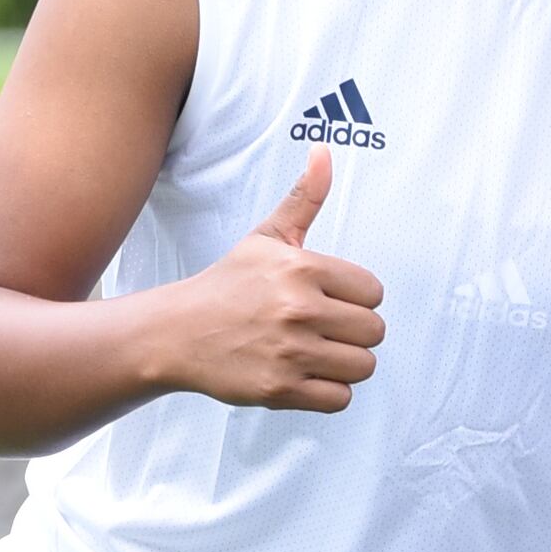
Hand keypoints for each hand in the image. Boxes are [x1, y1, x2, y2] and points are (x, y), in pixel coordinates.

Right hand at [153, 154, 383, 413]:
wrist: (176, 332)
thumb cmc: (227, 285)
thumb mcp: (266, 237)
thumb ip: (304, 199)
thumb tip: (324, 152)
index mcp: (302, 269)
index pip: (374, 292)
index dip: (355, 298)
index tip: (328, 299)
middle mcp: (299, 309)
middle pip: (374, 331)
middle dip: (353, 332)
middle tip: (322, 329)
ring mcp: (290, 351)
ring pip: (363, 366)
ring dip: (343, 364)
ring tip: (314, 352)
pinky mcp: (280, 388)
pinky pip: (340, 399)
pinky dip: (328, 392)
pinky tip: (304, 375)